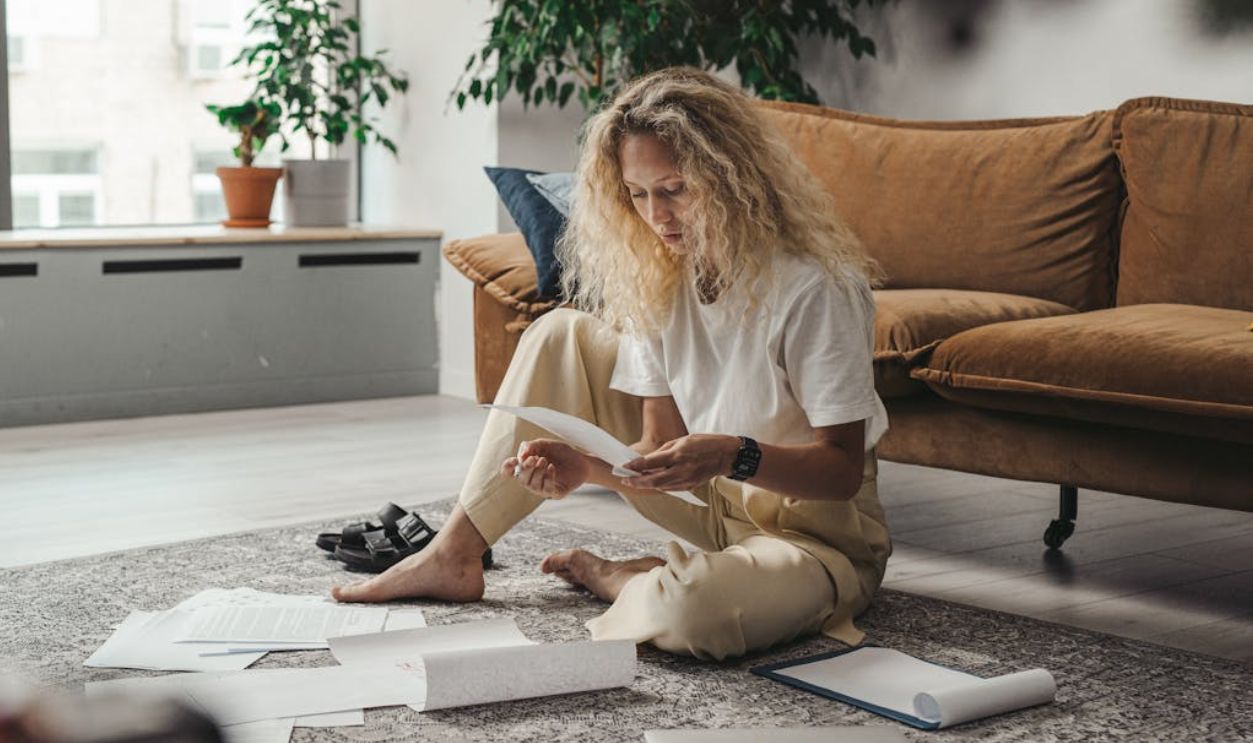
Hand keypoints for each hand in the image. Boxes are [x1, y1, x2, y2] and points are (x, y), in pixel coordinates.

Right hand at [500, 439, 592, 499]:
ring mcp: (543, 489)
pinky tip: (552, 468)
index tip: (515, 460)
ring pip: (532, 486)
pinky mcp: (555, 494)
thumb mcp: (545, 444)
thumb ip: (532, 446)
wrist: (582, 460)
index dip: (507, 468)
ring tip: (546, 461)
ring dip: (537, 472)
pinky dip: (548, 478)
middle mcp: (532, 480)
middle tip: (536, 458)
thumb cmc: (561, 453)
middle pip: (520, 478)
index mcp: (527, 468)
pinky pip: (547, 490)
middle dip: (526, 468)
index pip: (509, 472)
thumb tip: (521, 456)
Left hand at [620, 434, 739, 490]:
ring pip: (660, 486)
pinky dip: (660, 485)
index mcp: (678, 454)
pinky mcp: (690, 486)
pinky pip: (671, 488)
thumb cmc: (705, 443)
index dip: (635, 466)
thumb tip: (649, 460)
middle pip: (652, 480)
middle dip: (636, 481)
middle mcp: (681, 469)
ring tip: (636, 480)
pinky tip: (653, 481)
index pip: (651, 462)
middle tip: (625, 479)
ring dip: (647, 484)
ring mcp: (686, 480)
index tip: (625, 466)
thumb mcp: (683, 440)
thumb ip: (664, 451)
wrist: (726, 456)